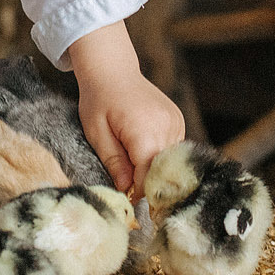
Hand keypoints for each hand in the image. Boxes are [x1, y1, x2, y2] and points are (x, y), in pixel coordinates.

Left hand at [65, 22, 185, 194]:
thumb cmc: (98, 100)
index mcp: (144, 131)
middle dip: (149, 184)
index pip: (149, 175)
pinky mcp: (177, 119)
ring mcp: (175, 121)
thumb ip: (115, 163)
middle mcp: (166, 126)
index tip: (130, 204)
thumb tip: (127, 190)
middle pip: (164, 169)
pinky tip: (144, 154)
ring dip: (156, 170)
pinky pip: (174, 147)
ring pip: (171, 160)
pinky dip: (160, 156)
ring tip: (137, 174)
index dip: (140, 193)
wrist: (112, 69)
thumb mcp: (97, 134)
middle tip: (133, 196)